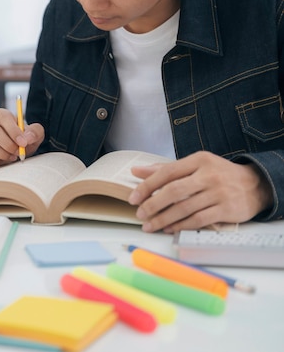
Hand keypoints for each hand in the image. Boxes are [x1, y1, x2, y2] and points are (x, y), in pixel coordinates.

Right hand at [0, 108, 44, 166]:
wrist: (17, 153)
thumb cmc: (24, 140)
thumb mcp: (35, 134)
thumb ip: (35, 132)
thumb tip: (27, 137)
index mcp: (1, 115)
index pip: (3, 117)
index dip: (13, 130)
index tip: (23, 143)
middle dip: (7, 144)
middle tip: (18, 152)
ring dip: (1, 153)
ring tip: (12, 157)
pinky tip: (3, 161)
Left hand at [128, 151, 272, 232]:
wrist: (255, 185)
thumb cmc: (218, 175)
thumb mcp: (195, 165)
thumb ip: (165, 169)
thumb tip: (137, 171)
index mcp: (198, 160)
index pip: (167, 172)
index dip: (147, 186)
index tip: (133, 198)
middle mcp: (209, 175)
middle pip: (174, 191)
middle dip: (153, 205)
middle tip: (140, 214)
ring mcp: (219, 193)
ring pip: (184, 208)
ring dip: (163, 219)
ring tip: (150, 225)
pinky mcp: (226, 209)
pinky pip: (198, 220)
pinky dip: (181, 226)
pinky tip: (169, 229)